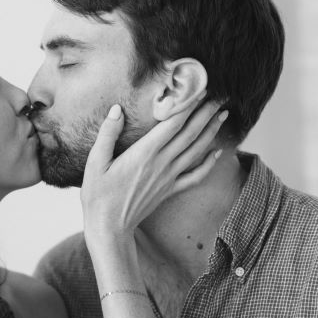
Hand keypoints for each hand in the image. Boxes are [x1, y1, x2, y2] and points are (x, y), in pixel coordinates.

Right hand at [80, 98, 225, 240]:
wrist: (109, 228)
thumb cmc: (98, 196)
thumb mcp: (95, 162)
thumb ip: (107, 134)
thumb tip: (117, 109)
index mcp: (144, 153)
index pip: (173, 123)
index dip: (188, 104)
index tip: (199, 89)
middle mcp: (161, 163)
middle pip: (190, 133)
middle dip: (206, 113)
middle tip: (220, 96)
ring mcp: (169, 177)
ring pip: (196, 150)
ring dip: (211, 131)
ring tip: (223, 115)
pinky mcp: (170, 190)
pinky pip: (195, 176)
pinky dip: (208, 164)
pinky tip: (217, 153)